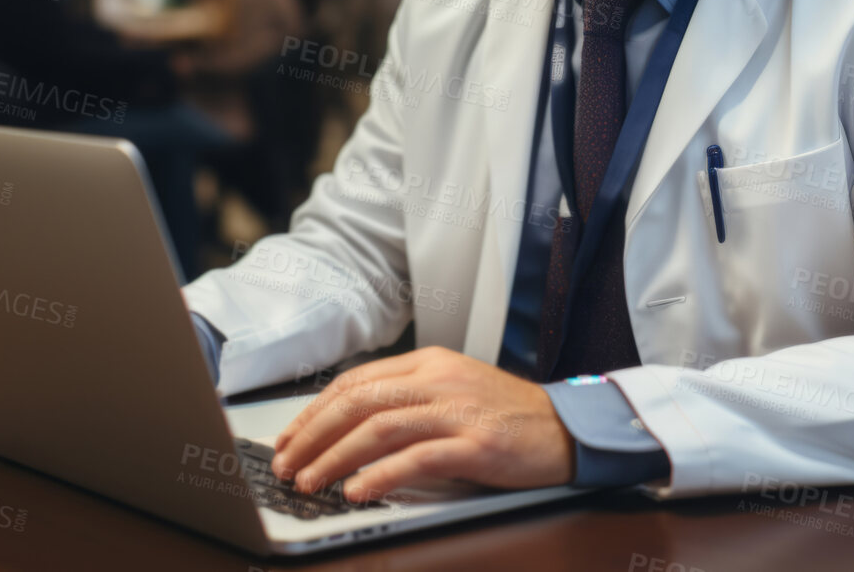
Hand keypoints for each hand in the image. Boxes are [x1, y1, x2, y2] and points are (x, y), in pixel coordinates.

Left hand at [269, 347, 575, 501]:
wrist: (568, 428)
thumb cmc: (508, 416)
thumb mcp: (455, 392)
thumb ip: (409, 399)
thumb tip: (349, 425)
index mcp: (431, 362)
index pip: (356, 381)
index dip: (314, 411)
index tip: (289, 438)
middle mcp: (440, 380)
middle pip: (359, 402)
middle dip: (312, 435)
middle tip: (285, 464)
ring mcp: (459, 411)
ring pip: (379, 428)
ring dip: (334, 457)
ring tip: (309, 481)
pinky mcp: (477, 444)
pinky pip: (417, 458)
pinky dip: (381, 476)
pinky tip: (357, 491)